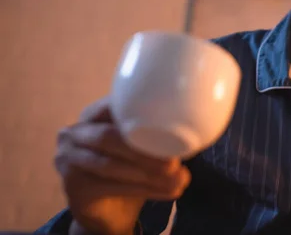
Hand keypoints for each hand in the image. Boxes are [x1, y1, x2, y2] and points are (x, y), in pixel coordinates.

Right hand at [55, 96, 190, 234]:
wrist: (109, 211)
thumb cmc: (132, 170)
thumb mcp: (145, 146)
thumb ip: (161, 134)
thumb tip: (198, 133)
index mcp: (95, 113)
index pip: (116, 105)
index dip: (145, 116)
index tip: (175, 127)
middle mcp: (75, 132)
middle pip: (111, 136)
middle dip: (146, 150)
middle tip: (175, 163)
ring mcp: (67, 158)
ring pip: (110, 164)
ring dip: (147, 173)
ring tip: (177, 179)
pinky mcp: (71, 185)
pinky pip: (108, 186)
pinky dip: (142, 189)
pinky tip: (166, 192)